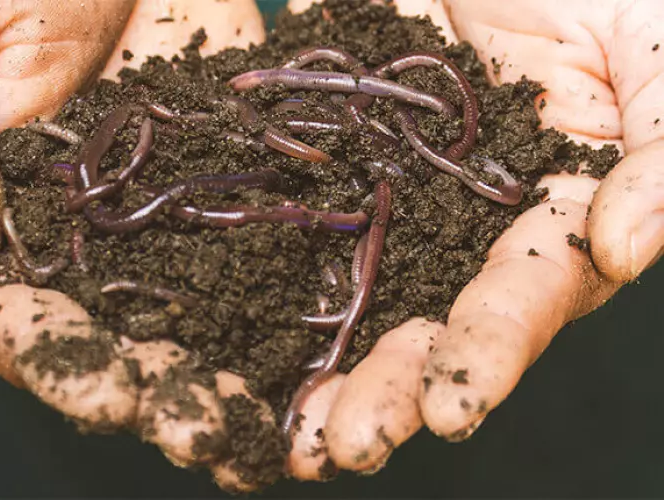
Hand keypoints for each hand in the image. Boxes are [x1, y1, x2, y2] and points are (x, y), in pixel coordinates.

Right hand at [0, 0, 280, 491]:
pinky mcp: (220, 168)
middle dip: (160, 388)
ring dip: (233, 361)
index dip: (55, 364)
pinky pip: (257, 229)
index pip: (9, 317)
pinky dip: (292, 279)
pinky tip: (329, 327)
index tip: (111, 397)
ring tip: (277, 417)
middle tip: (211, 432)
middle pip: (114, 332)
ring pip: (193, 299)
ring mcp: (155, 205)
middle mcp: (77, 231)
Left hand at [281, 0, 663, 478]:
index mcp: (555, 208)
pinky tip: (226, 336)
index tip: (449, 412)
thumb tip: (623, 250)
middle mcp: (471, 223)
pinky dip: (260, 280)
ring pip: (357, 293)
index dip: (490, 351)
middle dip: (392, 386)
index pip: (527, 295)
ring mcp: (397, 197)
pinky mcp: (336, 163)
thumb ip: (662, 147)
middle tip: (346, 445)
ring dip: (320, 364)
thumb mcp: (652, 45)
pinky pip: (296, 225)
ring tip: (285, 431)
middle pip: (431, 319)